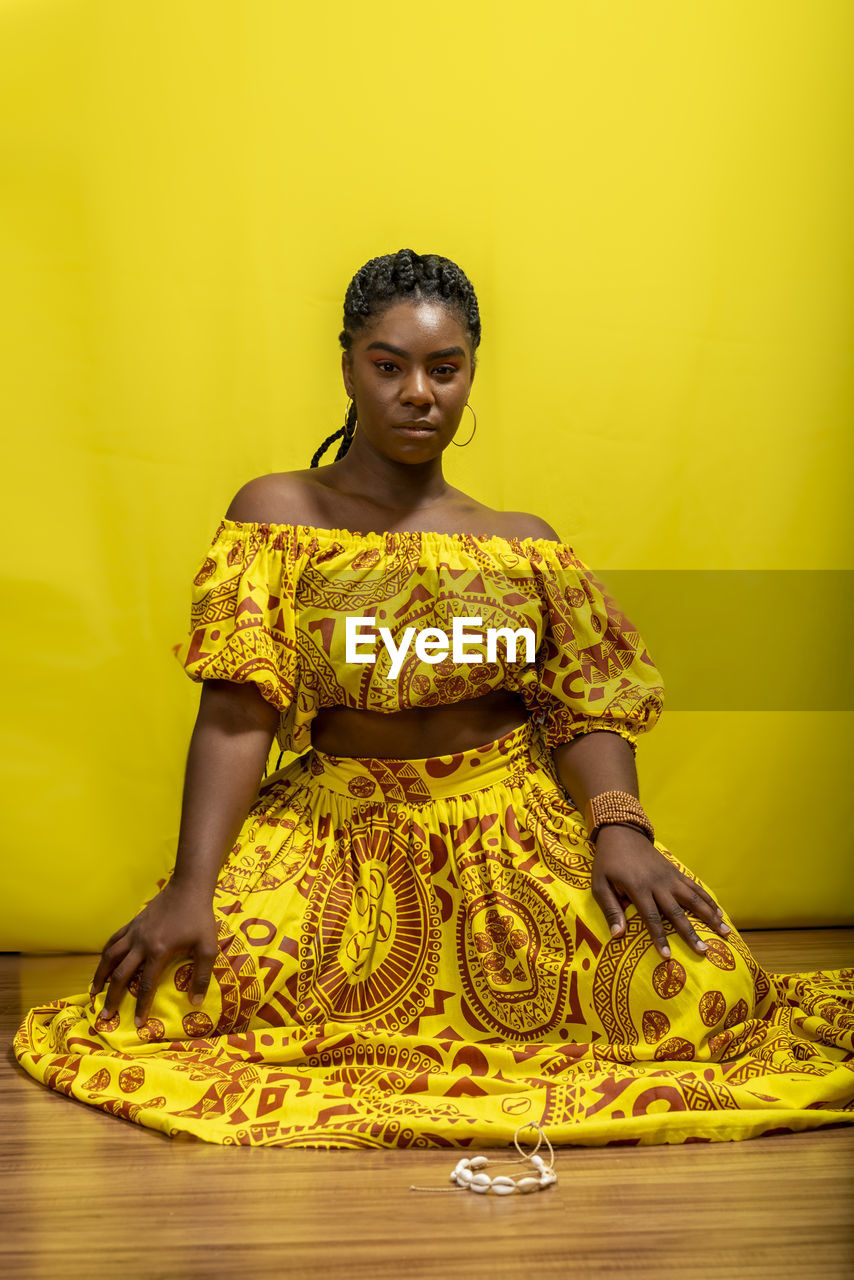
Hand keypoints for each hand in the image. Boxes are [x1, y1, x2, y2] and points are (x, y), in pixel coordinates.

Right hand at [90, 880, 217, 1026]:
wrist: (188, 888)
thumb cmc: (199, 918)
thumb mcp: (208, 947)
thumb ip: (202, 975)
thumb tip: (195, 1002)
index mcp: (158, 951)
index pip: (146, 985)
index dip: (141, 1006)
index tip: (138, 1024)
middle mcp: (141, 943)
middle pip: (120, 975)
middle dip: (112, 997)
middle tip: (105, 1015)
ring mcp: (134, 932)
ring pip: (109, 957)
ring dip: (100, 976)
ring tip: (93, 992)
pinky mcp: (132, 923)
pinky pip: (113, 941)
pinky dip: (106, 954)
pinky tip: (103, 962)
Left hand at [591, 824, 731, 958]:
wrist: (622, 832)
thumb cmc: (608, 862)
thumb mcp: (600, 884)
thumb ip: (610, 909)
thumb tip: (617, 935)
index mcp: (638, 888)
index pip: (651, 917)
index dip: (660, 937)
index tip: (667, 956)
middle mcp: (658, 884)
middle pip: (678, 912)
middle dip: (691, 933)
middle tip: (703, 951)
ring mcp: (669, 877)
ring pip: (694, 899)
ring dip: (710, 916)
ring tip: (726, 932)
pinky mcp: (675, 872)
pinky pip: (695, 887)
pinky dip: (708, 900)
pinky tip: (719, 912)